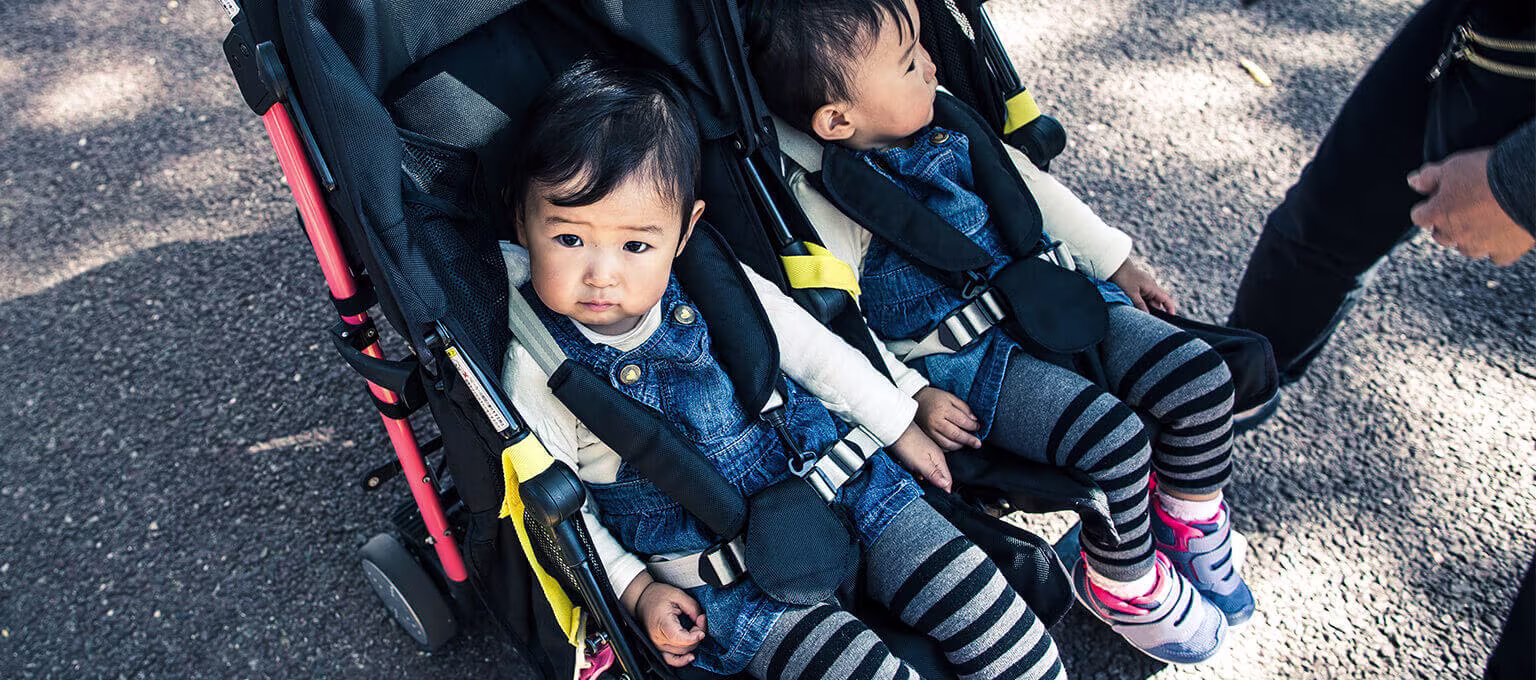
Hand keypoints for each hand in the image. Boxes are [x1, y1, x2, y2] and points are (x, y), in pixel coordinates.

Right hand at [635, 581, 707, 666]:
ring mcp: (657, 644)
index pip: (680, 638)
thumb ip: (692, 607)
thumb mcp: (678, 595)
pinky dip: (681, 661)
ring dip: (692, 643)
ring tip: (693, 629)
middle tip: (699, 621)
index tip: (701, 631)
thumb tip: (701, 620)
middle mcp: (658, 637)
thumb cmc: (657, 596)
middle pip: (684, 646)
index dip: (694, 637)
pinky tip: (690, 657)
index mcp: (662, 623)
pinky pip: (670, 660)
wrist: (641, 599)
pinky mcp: (658, 647)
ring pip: (681, 653)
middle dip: (696, 635)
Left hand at [888, 421, 953, 491]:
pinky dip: (916, 470)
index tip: (940, 495)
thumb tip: (946, 485)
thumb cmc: (907, 445)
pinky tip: (911, 470)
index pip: (948, 478)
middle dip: (933, 483)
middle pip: (939, 475)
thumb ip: (934, 475)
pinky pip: (921, 466)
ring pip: (929, 471)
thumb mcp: (922, 464)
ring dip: (923, 476)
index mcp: (939, 459)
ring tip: (916, 476)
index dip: (945, 488)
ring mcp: (927, 454)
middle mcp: (935, 456)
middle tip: (925, 485)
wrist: (895, 430)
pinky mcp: (918, 453)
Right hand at [914, 387, 981, 450]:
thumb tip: (974, 420)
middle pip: (955, 434)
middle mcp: (935, 421)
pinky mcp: (927, 435)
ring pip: (948, 443)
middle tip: (977, 443)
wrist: (916, 398)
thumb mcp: (950, 397)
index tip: (978, 427)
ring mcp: (930, 430)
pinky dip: (949, 447)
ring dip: (960, 445)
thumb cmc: (934, 397)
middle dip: (969, 440)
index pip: (962, 421)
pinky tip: (955, 444)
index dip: (972, 426)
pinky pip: (940, 446)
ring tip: (966, 443)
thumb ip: (964, 408)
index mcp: (943, 409)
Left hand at [1107, 258, 1176, 313]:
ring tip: (1140, 317)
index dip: (1170, 308)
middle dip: (1153, 312)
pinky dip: (1140, 304)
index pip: (1166, 299)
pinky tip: (1135, 309)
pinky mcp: (1138, 288)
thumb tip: (1148, 315)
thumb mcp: (1131, 293)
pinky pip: (1142, 298)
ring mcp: (1145, 287)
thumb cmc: (1124, 277)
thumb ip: (1140, 304)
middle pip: (1156, 303)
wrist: (1116, 266)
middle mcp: (1151, 287)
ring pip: (1148, 301)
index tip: (1172, 317)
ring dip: (1145, 308)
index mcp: (1152, 287)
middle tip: (1148, 322)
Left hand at [1408, 148, 1534, 265]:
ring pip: (1467, 248)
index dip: (1427, 207)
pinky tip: (1504, 234)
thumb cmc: (1487, 173)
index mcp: (1438, 213)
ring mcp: (1479, 245)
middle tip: (1462, 209)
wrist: (1527, 186)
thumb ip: (1429, 176)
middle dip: (1447, 225)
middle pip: (1442, 236)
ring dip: (1470, 238)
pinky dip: (1498, 247)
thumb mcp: (1453, 166)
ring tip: (1483, 221)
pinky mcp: (1504, 252)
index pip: (1420, 217)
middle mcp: (1455, 234)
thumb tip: (1413, 181)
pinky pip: (1496, 256)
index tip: (1437, 200)